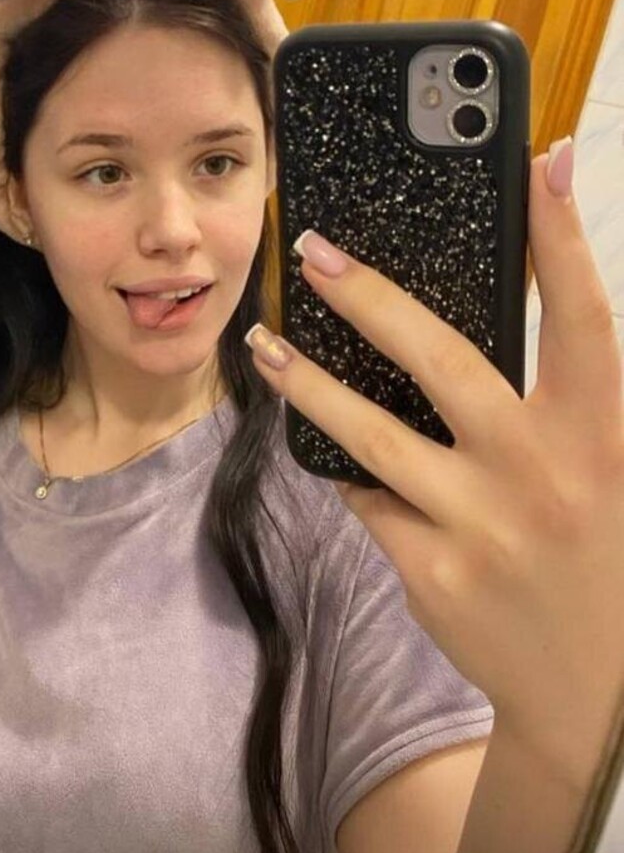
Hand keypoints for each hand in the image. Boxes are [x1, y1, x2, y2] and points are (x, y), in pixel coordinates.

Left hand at [247, 143, 623, 795]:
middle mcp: (543, 474)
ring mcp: (483, 526)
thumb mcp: (592, 467)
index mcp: (597, 435)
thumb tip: (491, 307)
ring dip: (306, 382)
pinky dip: (341, 466)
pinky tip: (313, 439)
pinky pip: (366, 499)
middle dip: (372, 298)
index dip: (562, 238)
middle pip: (445, 360)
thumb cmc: (590, 551)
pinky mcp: (432, 572)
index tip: (537, 162)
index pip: (583, 317)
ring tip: (262, 344)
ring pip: (371, 434)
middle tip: (312, 251)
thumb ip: (551, 397)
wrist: (592, 689)